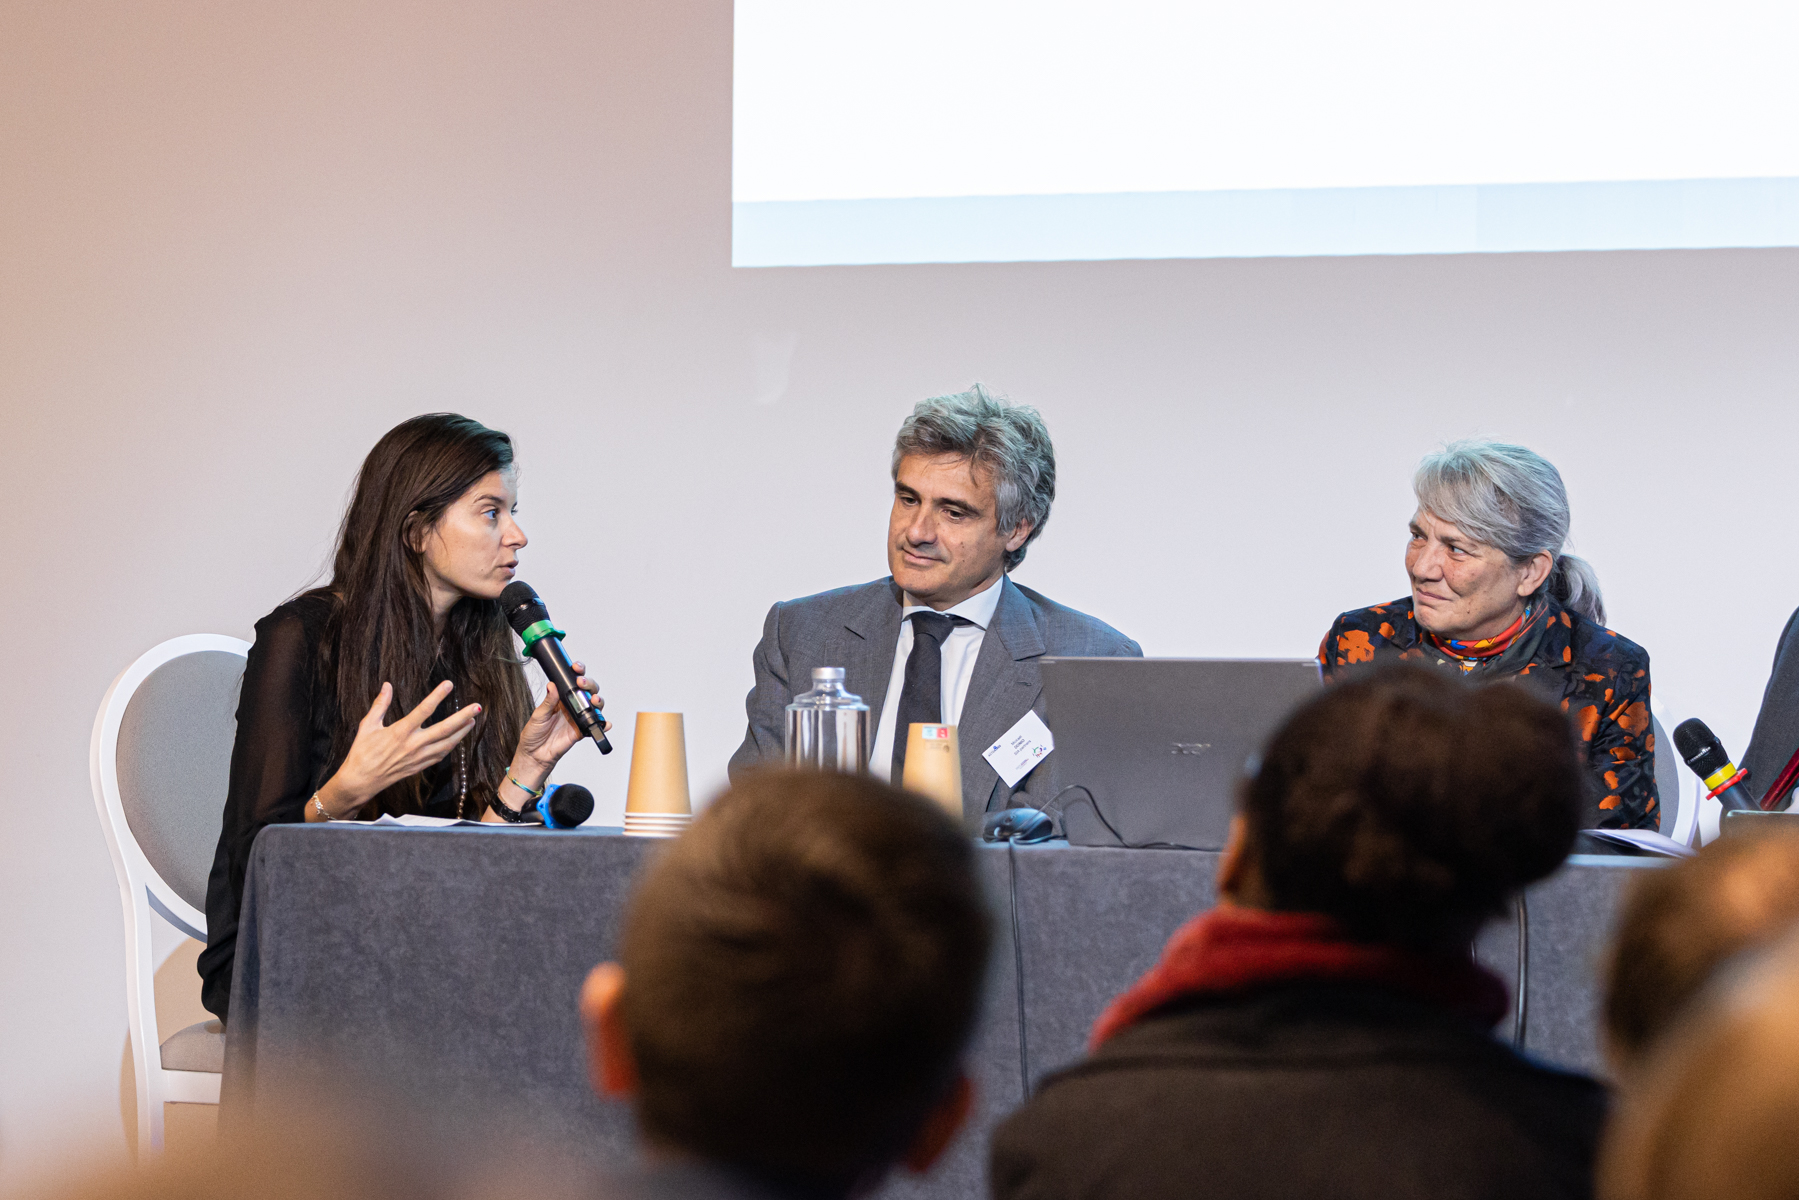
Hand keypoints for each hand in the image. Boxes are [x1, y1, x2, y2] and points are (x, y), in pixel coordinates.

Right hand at [321, 681, 479, 815]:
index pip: (424, 710)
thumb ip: (380, 704)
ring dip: (462, 732)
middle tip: (477, 707)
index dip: (437, 696)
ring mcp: (418, 757)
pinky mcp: (420, 767)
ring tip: (472, 721)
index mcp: (400, 732)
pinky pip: (440, 756)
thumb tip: (387, 685)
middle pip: (444, 729)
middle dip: (462, 717)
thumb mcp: (367, 725)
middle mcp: (413, 744)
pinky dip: (451, 746)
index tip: (449, 684)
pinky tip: (458, 739)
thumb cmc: (362, 752)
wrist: (361, 781)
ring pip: (447, 744)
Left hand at [511, 662, 609, 785]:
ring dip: (598, 701)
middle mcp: (572, 706)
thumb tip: (552, 685)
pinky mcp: (582, 731)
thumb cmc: (533, 734)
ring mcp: (578, 718)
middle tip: (582, 683)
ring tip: (594, 700)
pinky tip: (605, 723)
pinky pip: (596, 725)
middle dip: (589, 684)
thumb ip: (548, 701)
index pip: (572, 681)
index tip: (576, 668)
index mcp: (561, 698)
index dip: (578, 672)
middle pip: (588, 690)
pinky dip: (604, 724)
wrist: (535, 755)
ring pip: (595, 705)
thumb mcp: (538, 715)